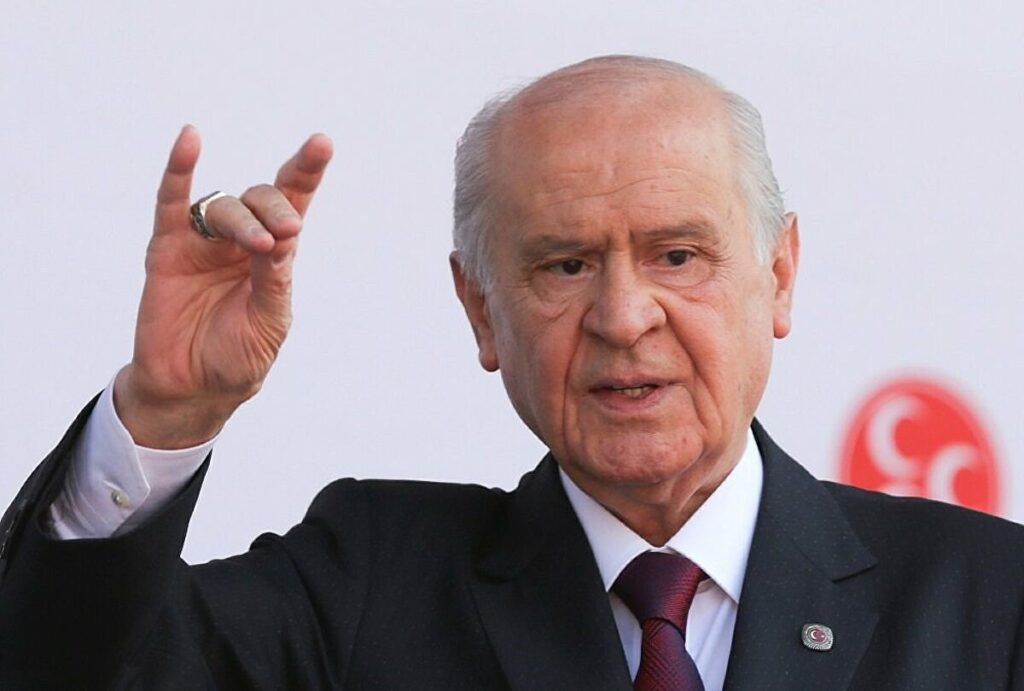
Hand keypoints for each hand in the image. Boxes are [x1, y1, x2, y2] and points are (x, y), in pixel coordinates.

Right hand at [114, 126, 332, 447]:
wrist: (192, 388)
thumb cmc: (238, 356)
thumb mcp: (268, 323)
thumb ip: (274, 280)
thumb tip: (283, 236)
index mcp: (274, 255)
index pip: (294, 203)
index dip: (307, 171)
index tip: (322, 143)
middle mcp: (240, 240)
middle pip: (261, 199)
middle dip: (277, 209)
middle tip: (287, 233)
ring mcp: (204, 242)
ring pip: (225, 207)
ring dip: (244, 219)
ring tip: (260, 244)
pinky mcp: (167, 249)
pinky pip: (171, 202)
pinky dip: (179, 170)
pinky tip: (190, 140)